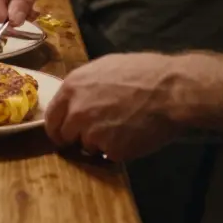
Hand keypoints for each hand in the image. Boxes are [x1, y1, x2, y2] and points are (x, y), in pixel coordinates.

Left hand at [46, 53, 183, 160]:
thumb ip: (83, 86)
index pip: (51, 117)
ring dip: (100, 142)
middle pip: (65, 135)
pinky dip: (119, 149)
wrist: (170, 90)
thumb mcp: (104, 68)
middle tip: (97, 132)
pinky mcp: (111, 150)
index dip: (58, 127)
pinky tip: (133, 134)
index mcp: (72, 88)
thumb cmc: (143, 72)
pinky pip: (109, 154)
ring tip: (122, 127)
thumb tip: (76, 97)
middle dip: (77, 136)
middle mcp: (77, 112)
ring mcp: (93, 133)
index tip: (63, 133)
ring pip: (87, 146)